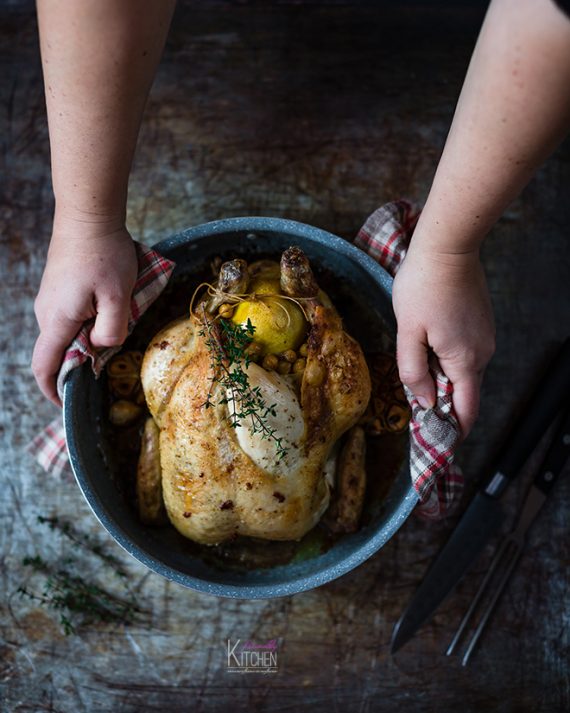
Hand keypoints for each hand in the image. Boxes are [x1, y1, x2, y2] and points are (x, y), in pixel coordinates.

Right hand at [32, 217, 137, 405]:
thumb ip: (112, 330)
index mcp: (58, 320)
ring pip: (67, 333)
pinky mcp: (58, 290)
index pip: (45, 366)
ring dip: (88, 341)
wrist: (89, 215)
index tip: (67, 405)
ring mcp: (50, 300)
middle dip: (81, 364)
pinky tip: (109, 313)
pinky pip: (70, 318)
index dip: (54, 390)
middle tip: (110, 366)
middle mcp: (46, 313)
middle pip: (58, 352)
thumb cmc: (105, 254)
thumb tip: (103, 347)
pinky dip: (87, 325)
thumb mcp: (118, 296)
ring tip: (115, 331)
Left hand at [391, 244, 495, 438]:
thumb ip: (413, 370)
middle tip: (416, 413)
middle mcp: (483, 353)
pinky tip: (429, 351)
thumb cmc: (422, 287)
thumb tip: (422, 401)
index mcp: (465, 360)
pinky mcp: (481, 324)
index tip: (438, 443)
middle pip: (466, 393)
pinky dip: (450, 363)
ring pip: (465, 373)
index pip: (467, 410)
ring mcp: (485, 337)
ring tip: (418, 379)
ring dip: (444, 382)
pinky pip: (467, 354)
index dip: (454, 430)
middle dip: (444, 407)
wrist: (447, 247)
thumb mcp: (408, 331)